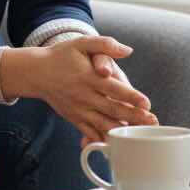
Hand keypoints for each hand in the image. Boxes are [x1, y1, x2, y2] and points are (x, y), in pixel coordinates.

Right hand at [38, 36, 157, 144]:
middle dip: (134, 117)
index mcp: (89, 77)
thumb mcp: (82, 43)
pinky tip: (115, 146)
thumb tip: (128, 50)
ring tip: (140, 135)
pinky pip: (89, 132)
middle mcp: (84, 96)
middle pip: (112, 109)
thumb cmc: (62, 55)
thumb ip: (106, 45)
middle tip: (153, 122)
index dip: (131, 96)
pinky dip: (102, 140)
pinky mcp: (74, 118)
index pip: (114, 88)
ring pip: (103, 124)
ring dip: (122, 130)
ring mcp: (79, 109)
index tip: (146, 103)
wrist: (36, 72)